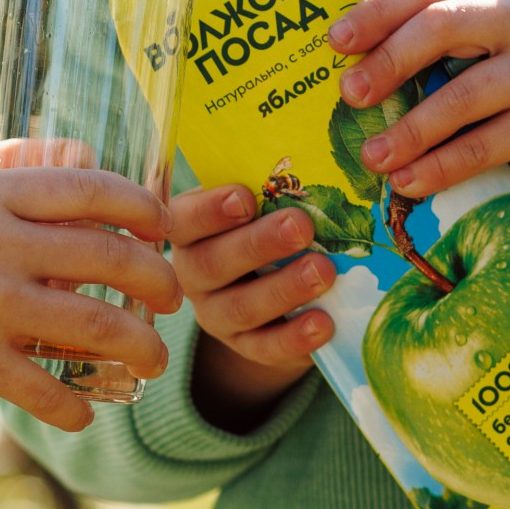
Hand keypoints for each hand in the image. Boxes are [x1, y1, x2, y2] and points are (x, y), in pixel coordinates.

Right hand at [0, 166, 180, 430]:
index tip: (162, 225)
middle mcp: (1, 244)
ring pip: (94, 324)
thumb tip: (84, 164)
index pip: (92, 190)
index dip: (141, 207)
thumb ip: (11, 187)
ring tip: (155, 361)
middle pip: (108, 257)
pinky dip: (70, 408)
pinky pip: (42, 389)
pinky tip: (85, 417)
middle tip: (174, 299)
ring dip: (139, 346)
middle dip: (156, 281)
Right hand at [169, 183, 336, 431]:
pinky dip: (294, 337)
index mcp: (189, 230)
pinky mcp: (245, 346)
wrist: (276, 289)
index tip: (246, 198)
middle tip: (300, 227)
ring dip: (283, 289)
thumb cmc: (267, 225)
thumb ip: (272, 186)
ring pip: (240, 307)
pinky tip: (324, 322)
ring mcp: (215, 315)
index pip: (185, 219)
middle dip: (258, 245)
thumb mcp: (262, 203)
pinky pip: (264, 347)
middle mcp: (192, 273)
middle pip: (212, 264)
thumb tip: (322, 161)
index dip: (210, 211)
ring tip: (324, 271)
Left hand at [330, 0, 509, 219]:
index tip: (335, 43)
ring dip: (410, 130)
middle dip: (389, 61)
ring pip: (463, 95)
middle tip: (349, 95)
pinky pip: (483, 145)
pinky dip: (440, 167)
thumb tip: (342, 55)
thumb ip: (428, 33)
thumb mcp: (481, 37)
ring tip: (372, 157)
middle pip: (445, 26)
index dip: (378, 13)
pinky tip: (408, 182)